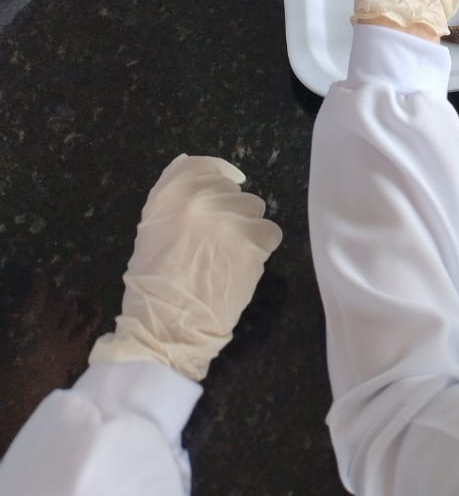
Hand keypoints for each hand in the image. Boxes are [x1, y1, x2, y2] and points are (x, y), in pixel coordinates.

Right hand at [89, 156, 281, 382]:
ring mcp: (229, 218)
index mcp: (170, 194)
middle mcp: (201, 198)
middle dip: (229, 212)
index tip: (228, 183)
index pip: (203, 166)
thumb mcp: (152, 232)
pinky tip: (241, 267)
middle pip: (233, 191)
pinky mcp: (253, 242)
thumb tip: (207, 177)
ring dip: (246, 229)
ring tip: (227, 257)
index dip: (219, 174)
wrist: (165, 330)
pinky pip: (269, 233)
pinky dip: (260, 248)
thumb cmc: (152, 288)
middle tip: (216, 243)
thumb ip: (175, 201)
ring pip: (254, 209)